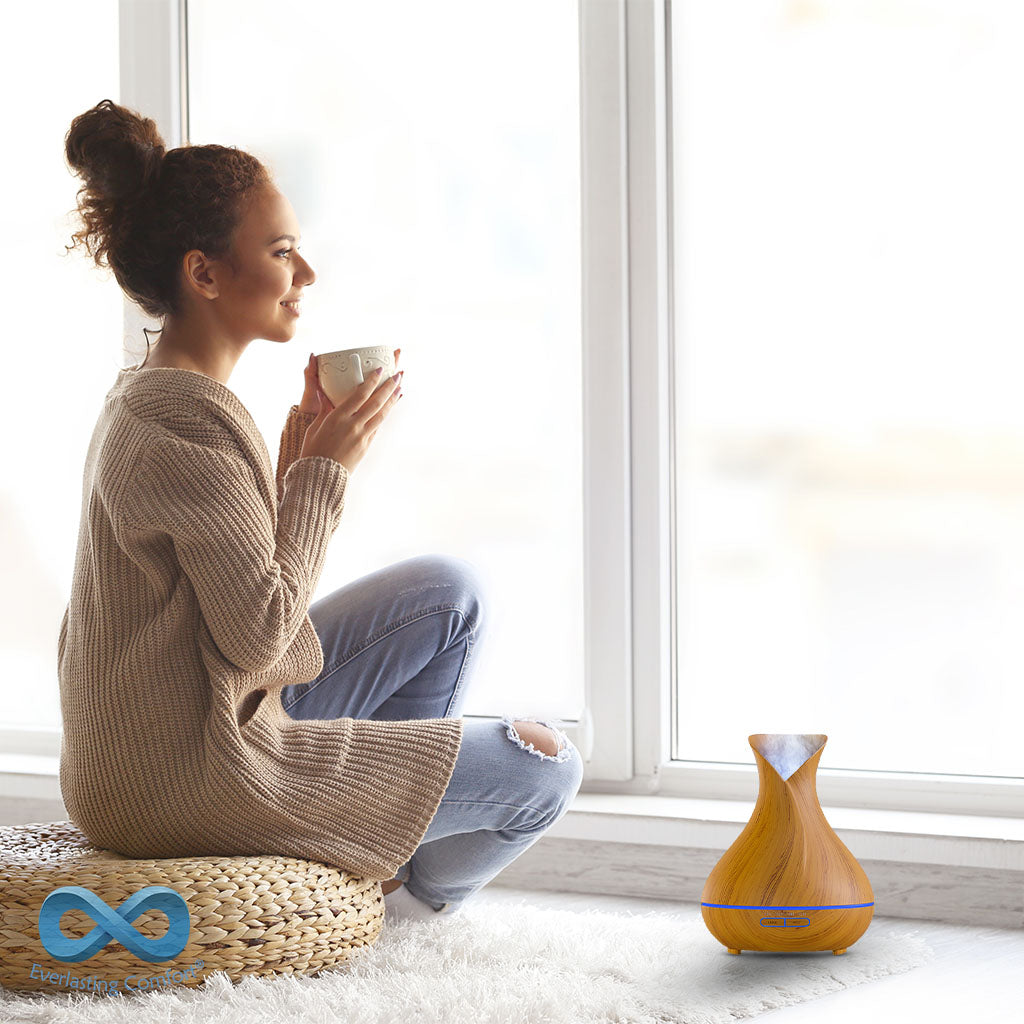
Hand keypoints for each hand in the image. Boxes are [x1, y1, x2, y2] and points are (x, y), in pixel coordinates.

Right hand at [299, 359, 403, 474]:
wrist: (321, 477)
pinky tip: (389, 408)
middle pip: (376, 403)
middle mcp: (353, 426)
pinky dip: (384, 415)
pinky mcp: (366, 446)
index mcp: (338, 418)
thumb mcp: (315, 427)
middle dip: (389, 387)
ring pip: (381, 415)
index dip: (372, 381)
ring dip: (392, 401)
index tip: (381, 370)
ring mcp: (362, 437)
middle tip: (399, 375)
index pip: (360, 395)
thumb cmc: (313, 451)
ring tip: (400, 389)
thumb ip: (324, 409)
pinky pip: (377, 427)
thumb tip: (322, 392)